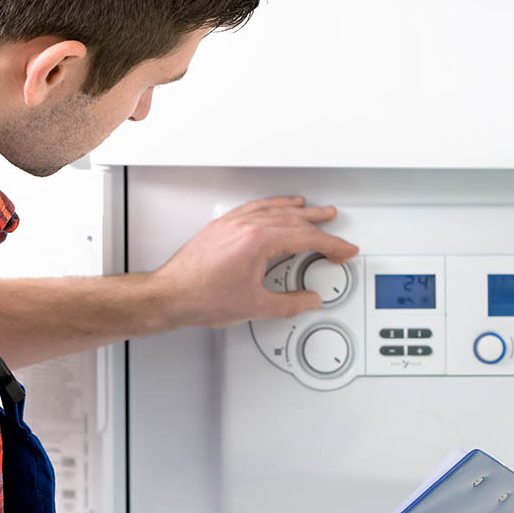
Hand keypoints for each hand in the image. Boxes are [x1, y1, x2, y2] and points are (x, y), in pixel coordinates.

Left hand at [153, 196, 358, 327]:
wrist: (170, 295)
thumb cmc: (201, 298)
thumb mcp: (254, 306)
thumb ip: (289, 304)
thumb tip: (309, 299)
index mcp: (257, 241)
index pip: (305, 237)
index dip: (330, 244)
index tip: (343, 250)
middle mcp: (245, 226)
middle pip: (293, 219)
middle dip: (320, 225)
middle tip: (336, 230)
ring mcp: (232, 223)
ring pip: (274, 209)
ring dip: (298, 210)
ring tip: (314, 209)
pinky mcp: (222, 226)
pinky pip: (254, 208)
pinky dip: (272, 206)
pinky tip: (277, 207)